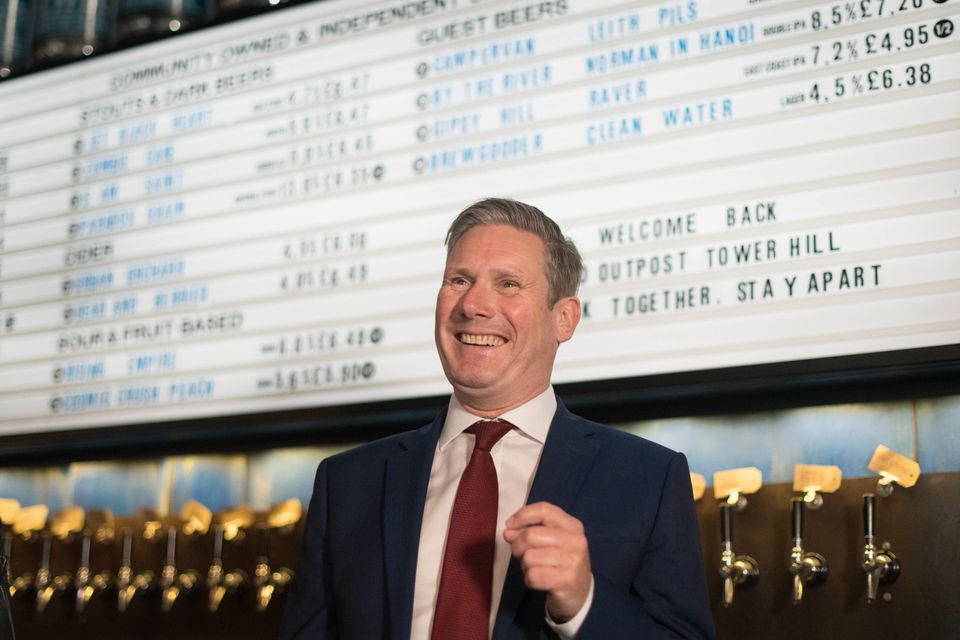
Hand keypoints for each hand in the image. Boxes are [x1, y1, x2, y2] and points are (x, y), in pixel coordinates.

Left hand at [503, 502, 591, 622]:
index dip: (522, 515)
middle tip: (521, 554)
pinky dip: (529, 580)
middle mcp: (576, 540)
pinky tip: (539, 580)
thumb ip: (528, 531)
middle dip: (518, 546)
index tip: (509, 525)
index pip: (544, 510)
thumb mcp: (549, 541)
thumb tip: (508, 532)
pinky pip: (533, 575)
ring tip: (535, 568)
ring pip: (529, 557)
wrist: (579, 593)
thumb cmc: (559, 562)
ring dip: (525, 565)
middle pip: (531, 535)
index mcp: (572, 526)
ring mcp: (573, 560)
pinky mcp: (567, 580)